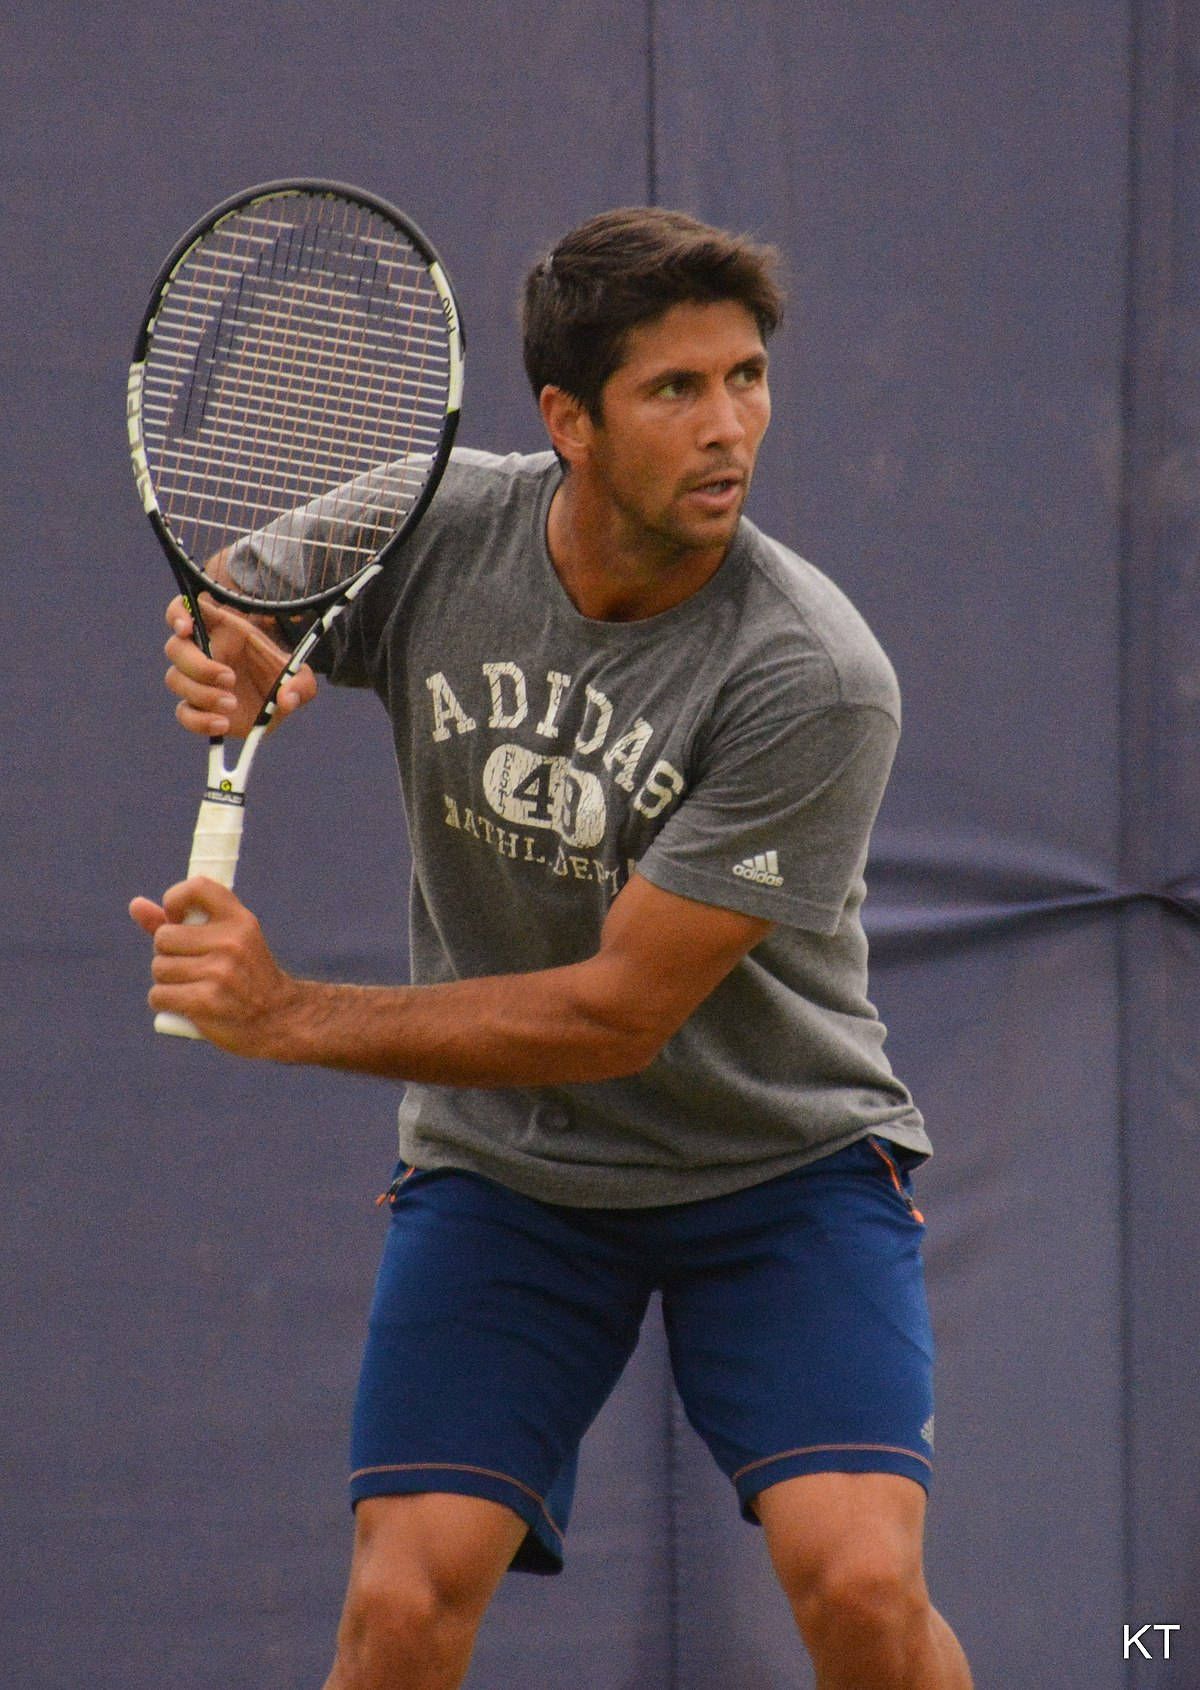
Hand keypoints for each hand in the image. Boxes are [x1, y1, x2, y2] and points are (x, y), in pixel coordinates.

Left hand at [129, 878, 303, 1056]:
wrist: (279, 1018)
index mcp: (239, 920)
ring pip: (159, 969)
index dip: (175, 901)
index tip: (178, 921)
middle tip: (193, 966)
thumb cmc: (245, 976)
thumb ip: (178, 923)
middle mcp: (231, 942)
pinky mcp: (206, 1001)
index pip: (196, 887)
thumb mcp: (224, 941)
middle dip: (169, 954)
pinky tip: (187, 1006)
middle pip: (164, 938)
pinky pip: (159, 995)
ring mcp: (219, 972)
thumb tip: (135, 905)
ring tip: (193, 987)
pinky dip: (166, 1002)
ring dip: (167, 982)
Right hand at [164, 593, 317, 737]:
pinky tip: (222, 724)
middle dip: (199, 665)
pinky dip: (198, 721)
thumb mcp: (301, 677)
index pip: (185, 610)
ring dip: (201, 693)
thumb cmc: (282, 676)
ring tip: (231, 703)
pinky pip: (183, 713)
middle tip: (230, 678)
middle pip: (175, 648)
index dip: (178, 614)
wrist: (277, 702)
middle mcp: (203, 651)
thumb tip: (285, 699)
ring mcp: (196, 680)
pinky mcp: (196, 707)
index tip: (186, 629)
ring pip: (175, 679)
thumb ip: (300, 684)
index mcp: (221, 629)